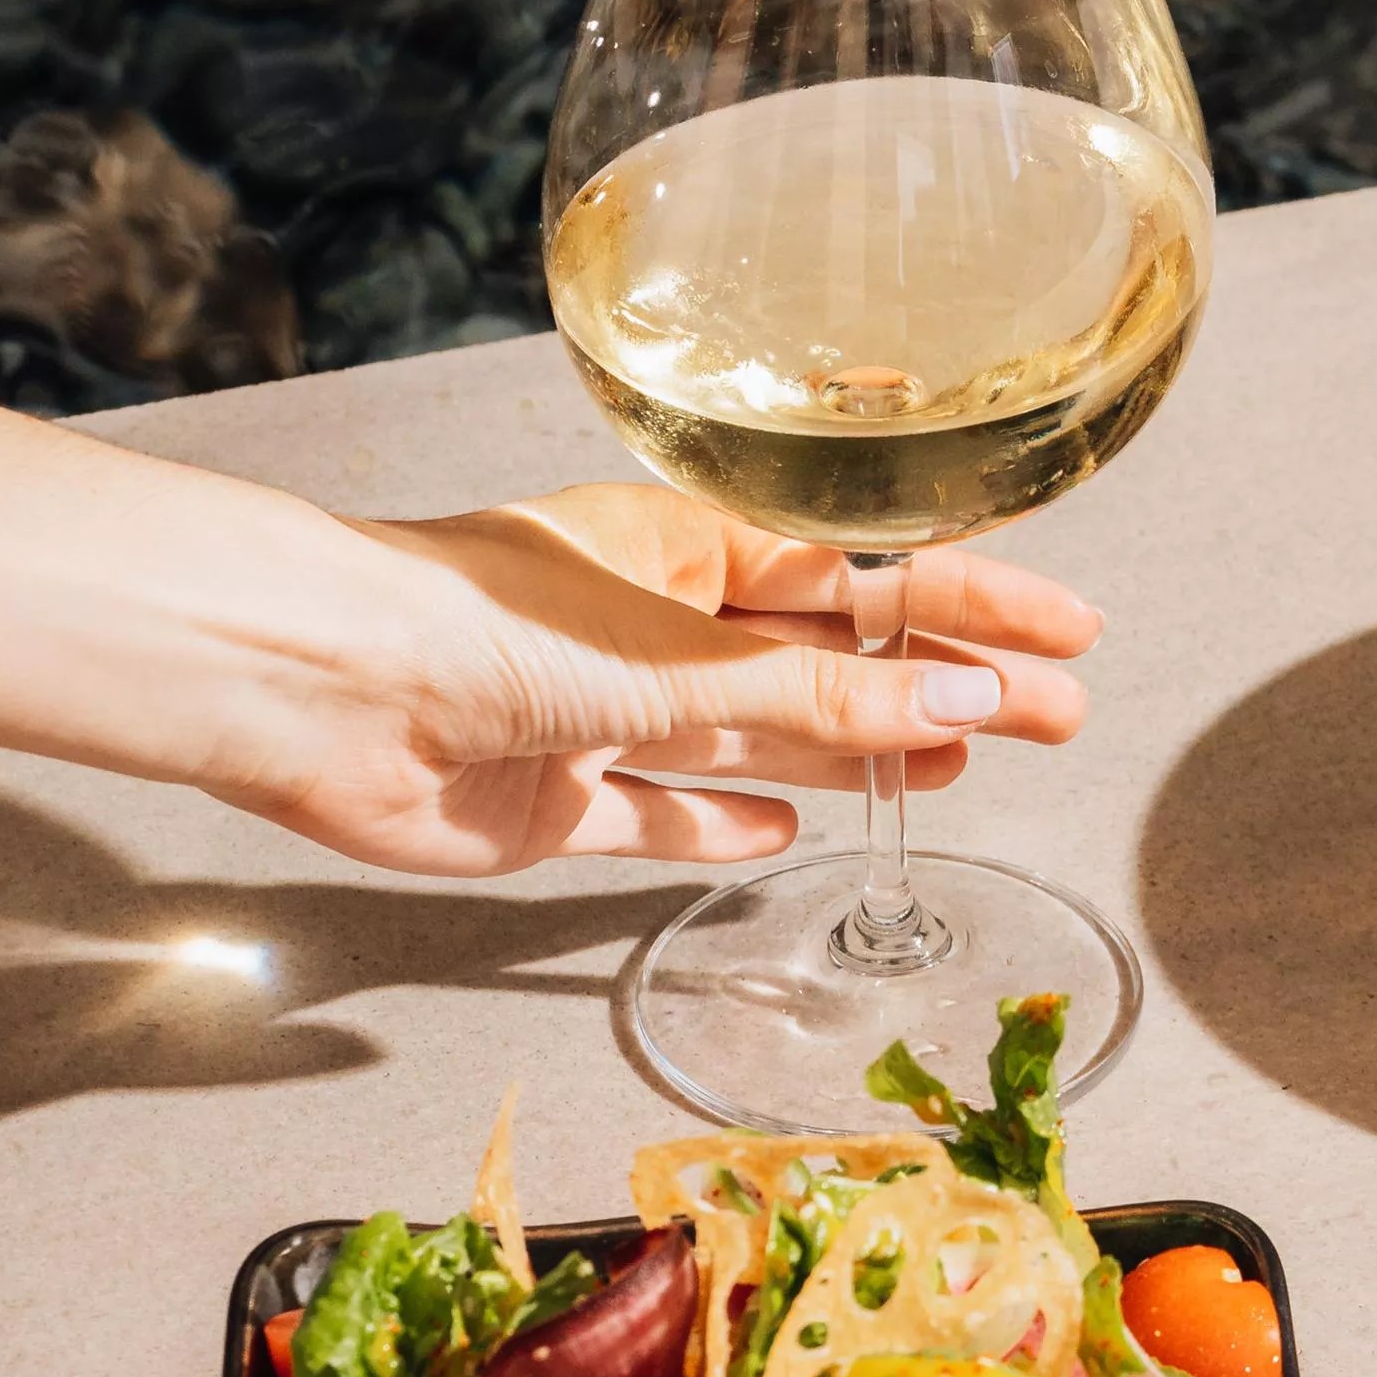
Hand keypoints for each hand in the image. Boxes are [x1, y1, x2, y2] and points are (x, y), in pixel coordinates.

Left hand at [234, 484, 1097, 875]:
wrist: (312, 688)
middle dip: (939, 689)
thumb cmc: (478, 624)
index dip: (970, 604)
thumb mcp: (681, 659)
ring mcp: (604, 717)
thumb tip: (963, 706)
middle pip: (829, 664)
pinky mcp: (552, 802)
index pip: (864, 576)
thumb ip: (822, 698)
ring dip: (858, 755)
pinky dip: (720, 821)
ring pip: (762, 738)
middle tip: (1050, 718)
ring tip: (957, 771)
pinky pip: (657, 817)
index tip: (1064, 633)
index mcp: (686, 547)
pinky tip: (781, 828)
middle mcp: (651, 627)